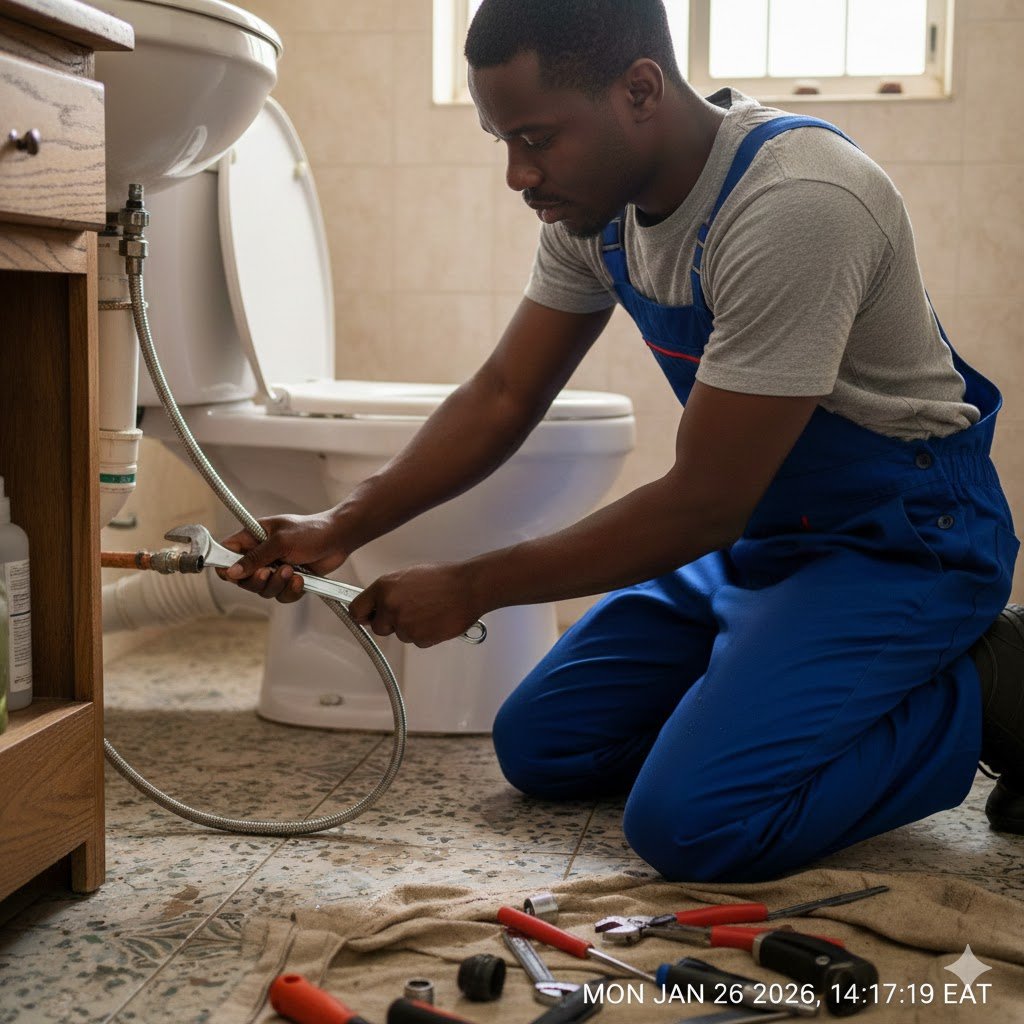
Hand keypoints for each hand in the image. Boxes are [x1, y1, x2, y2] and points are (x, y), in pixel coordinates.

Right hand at [218, 511, 348, 602]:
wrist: (339, 539)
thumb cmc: (311, 531)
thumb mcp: (280, 541)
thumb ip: (256, 557)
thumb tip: (232, 572)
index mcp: (253, 537)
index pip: (227, 553)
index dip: (225, 566)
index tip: (232, 575)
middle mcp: (261, 555)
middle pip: (243, 579)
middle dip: (257, 580)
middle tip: (270, 572)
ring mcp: (275, 569)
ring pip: (263, 590)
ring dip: (277, 585)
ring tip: (292, 571)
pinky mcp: (289, 581)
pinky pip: (281, 596)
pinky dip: (291, 591)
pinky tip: (301, 579)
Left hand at [349, 562, 484, 646]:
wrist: (468, 588)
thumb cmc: (443, 578)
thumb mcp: (407, 575)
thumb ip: (388, 591)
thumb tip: (377, 603)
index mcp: (384, 588)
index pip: (357, 610)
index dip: (363, 615)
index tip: (367, 617)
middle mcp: (390, 607)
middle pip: (378, 627)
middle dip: (390, 623)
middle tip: (409, 611)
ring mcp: (404, 625)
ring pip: (400, 635)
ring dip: (410, 627)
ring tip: (428, 610)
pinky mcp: (420, 638)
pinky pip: (416, 641)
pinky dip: (424, 633)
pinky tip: (435, 619)